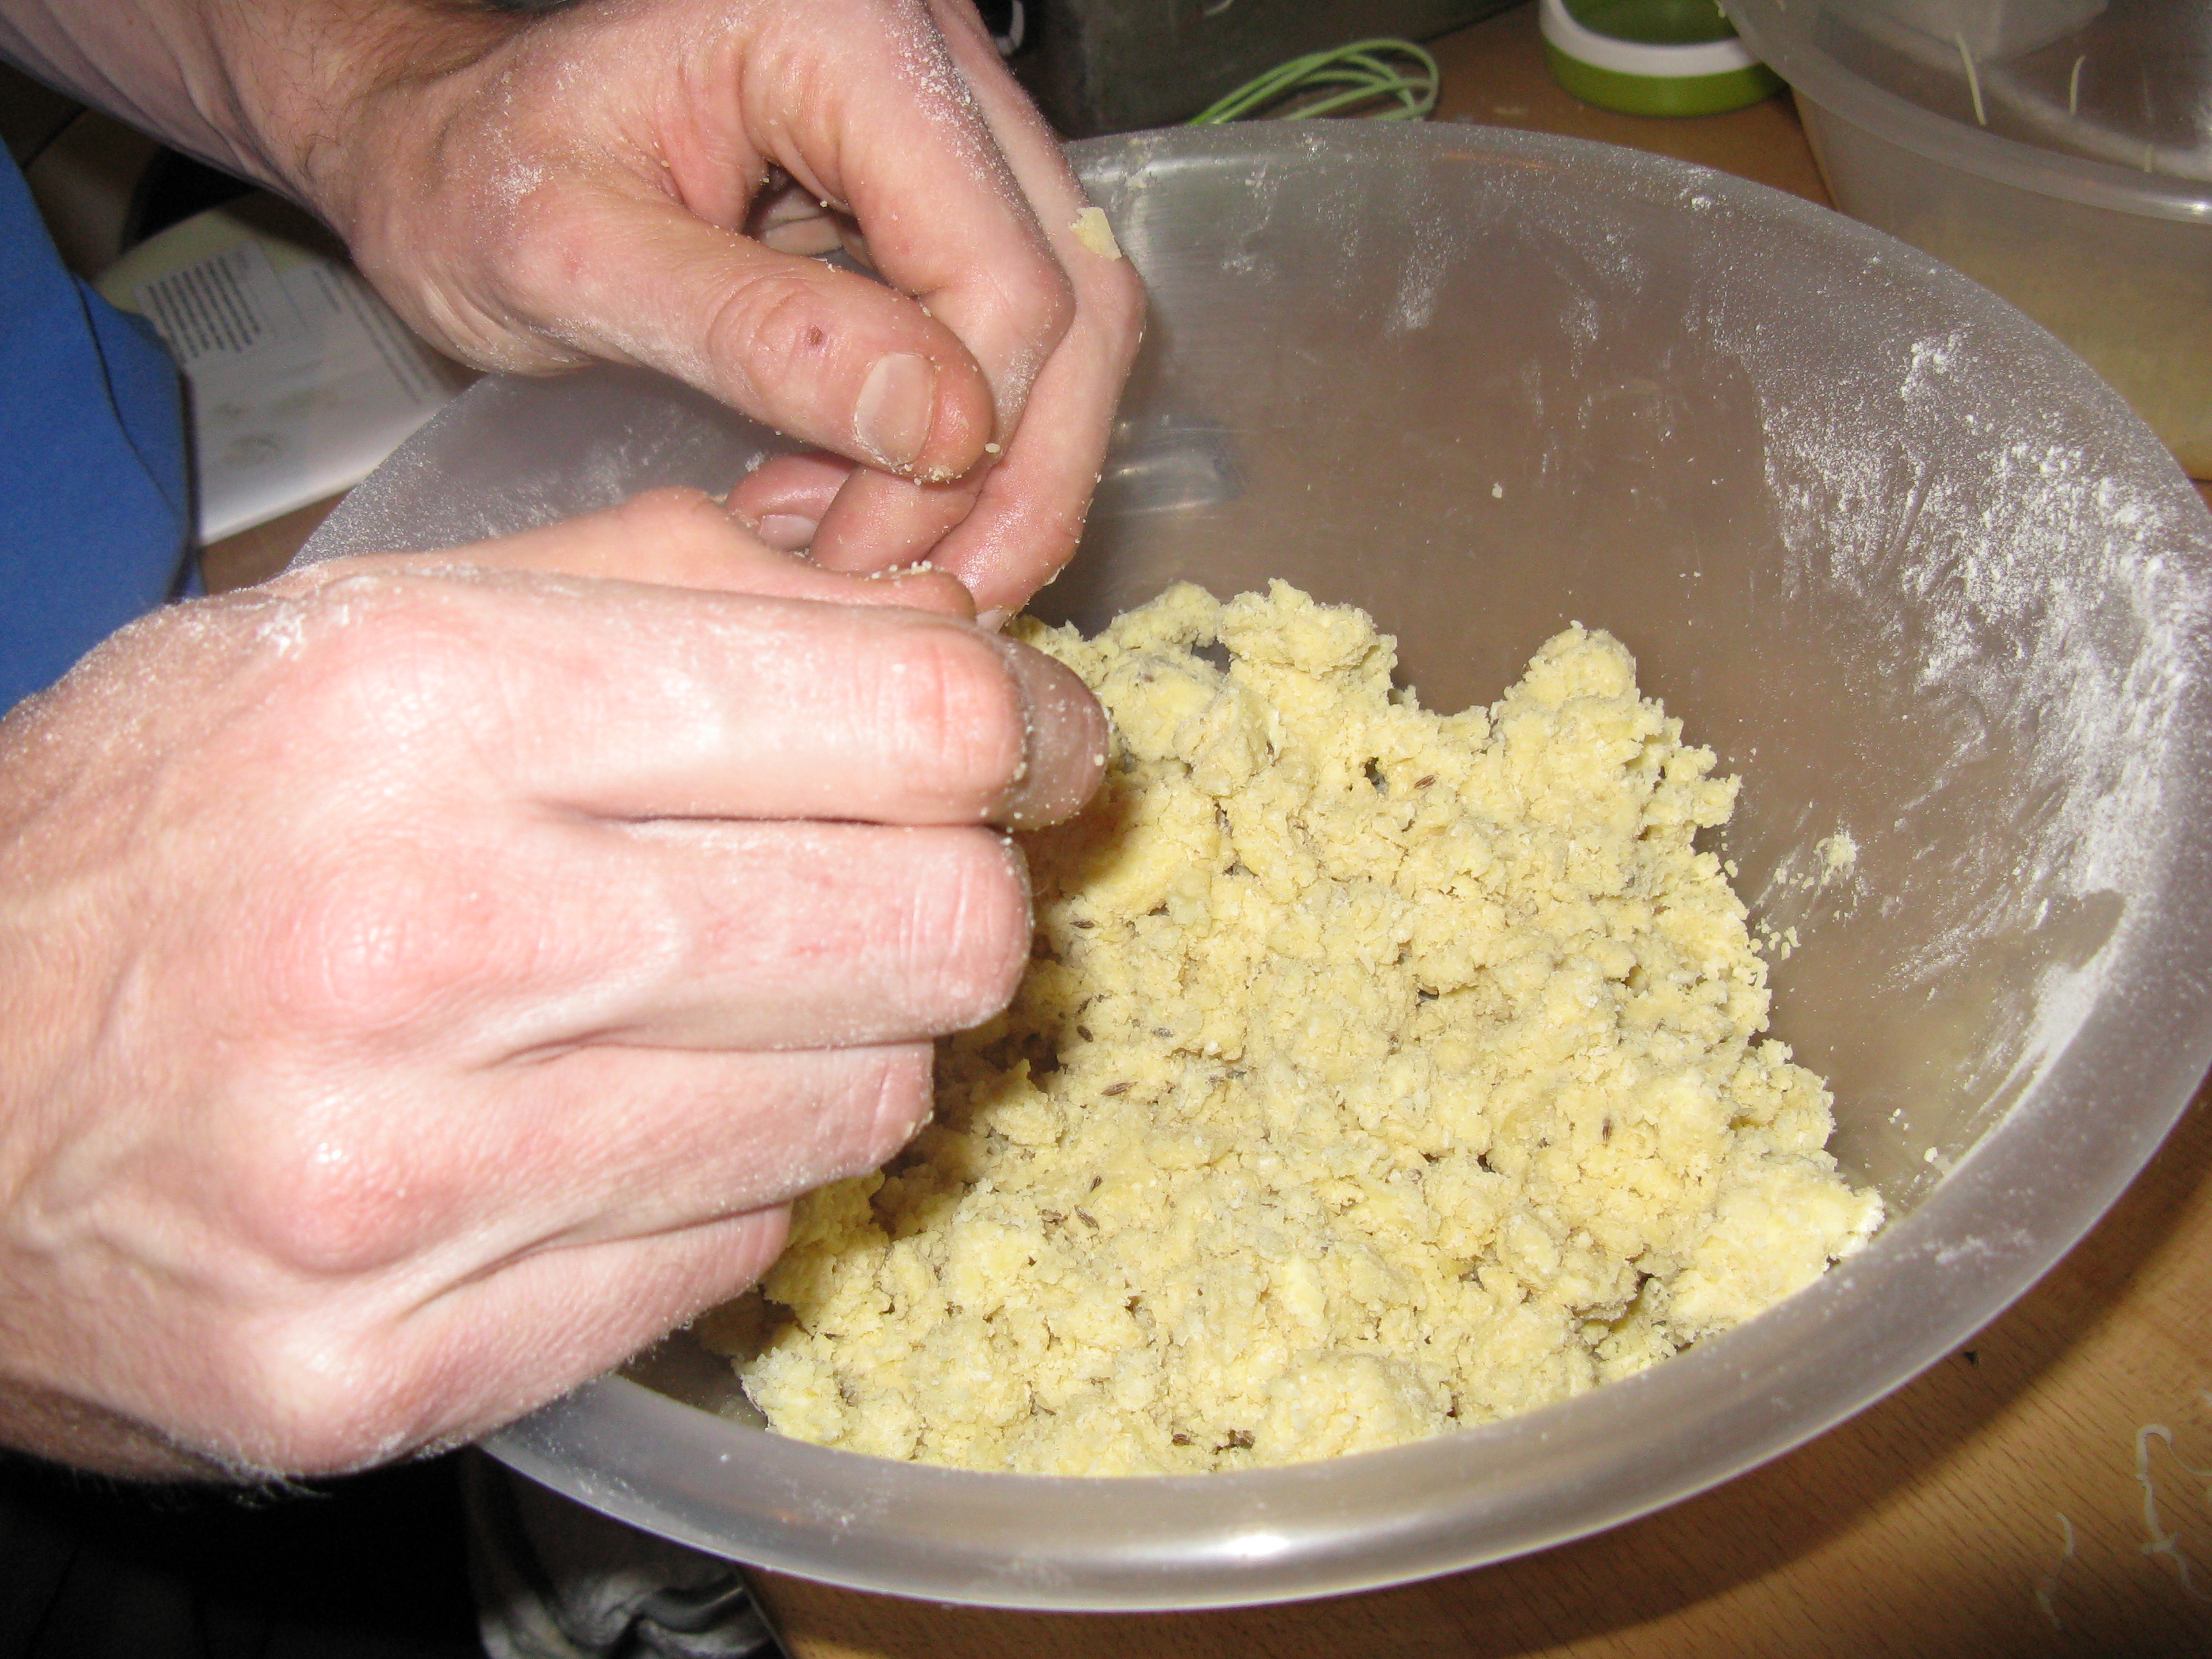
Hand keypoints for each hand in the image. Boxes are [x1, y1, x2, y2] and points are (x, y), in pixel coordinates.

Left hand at [0, 0, 1142, 615]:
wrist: (446, 142)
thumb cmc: (471, 176)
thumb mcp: (568, 259)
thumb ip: (753, 333)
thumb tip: (944, 428)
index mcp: (842, 35)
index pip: (998, 274)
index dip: (965, 447)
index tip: (860, 558)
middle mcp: (929, 58)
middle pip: (1073, 299)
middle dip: (1017, 478)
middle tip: (925, 599)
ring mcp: (950, 123)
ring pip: (1070, 324)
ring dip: (1002, 471)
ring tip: (876, 552)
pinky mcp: (942, 191)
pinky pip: (1018, 332)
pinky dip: (968, 443)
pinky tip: (870, 498)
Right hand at [0, 489, 1104, 1477]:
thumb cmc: (163, 834)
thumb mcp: (373, 628)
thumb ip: (680, 591)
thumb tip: (955, 636)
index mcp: (421, 707)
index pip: (903, 723)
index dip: (1020, 730)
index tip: (1032, 744)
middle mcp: (421, 947)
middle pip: (932, 929)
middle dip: (955, 889)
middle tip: (892, 872)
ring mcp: (405, 1189)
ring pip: (865, 1107)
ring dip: (849, 1038)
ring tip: (731, 994)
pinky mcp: (391, 1367)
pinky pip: (734, 1256)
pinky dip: (729, 1177)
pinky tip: (623, 1122)